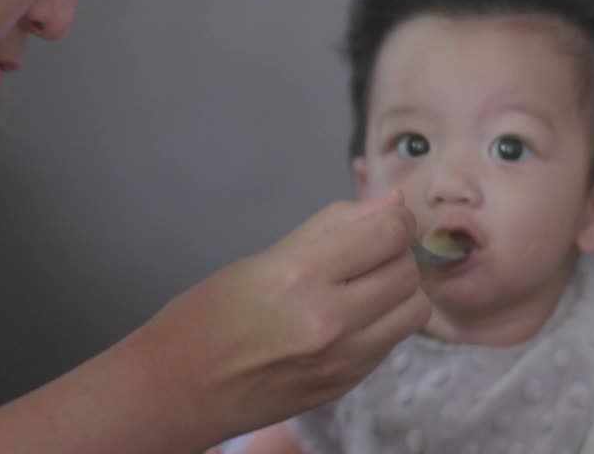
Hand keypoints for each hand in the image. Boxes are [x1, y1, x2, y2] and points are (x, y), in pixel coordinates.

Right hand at [128, 191, 429, 447]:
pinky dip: (382, 321)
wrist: (179, 390)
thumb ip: (331, 228)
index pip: (388, 233)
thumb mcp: (262, 258)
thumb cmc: (206, 316)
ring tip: (363, 284)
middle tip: (366, 250)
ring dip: (398, 289)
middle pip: (407, 270)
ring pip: (414, 310)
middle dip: (395, 252)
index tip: (381, 217)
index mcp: (301, 276)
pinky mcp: (346, 386)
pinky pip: (391, 341)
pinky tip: (349, 317)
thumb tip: (389, 204)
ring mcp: (342, 362)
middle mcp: (330, 322)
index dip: (393, 217)